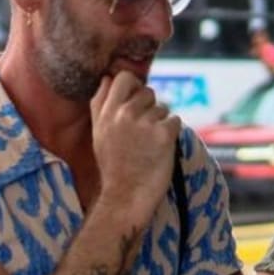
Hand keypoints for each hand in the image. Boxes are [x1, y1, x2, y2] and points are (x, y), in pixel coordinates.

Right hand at [90, 70, 179, 214]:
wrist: (126, 196)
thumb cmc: (114, 167)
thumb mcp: (98, 134)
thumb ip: (100, 105)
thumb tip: (107, 78)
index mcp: (106, 113)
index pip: (123, 78)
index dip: (133, 87)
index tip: (135, 103)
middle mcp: (123, 114)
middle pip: (147, 91)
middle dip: (149, 106)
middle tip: (143, 130)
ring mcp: (144, 123)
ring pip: (162, 107)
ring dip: (160, 122)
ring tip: (149, 144)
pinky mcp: (164, 134)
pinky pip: (175, 120)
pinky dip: (172, 133)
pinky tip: (161, 148)